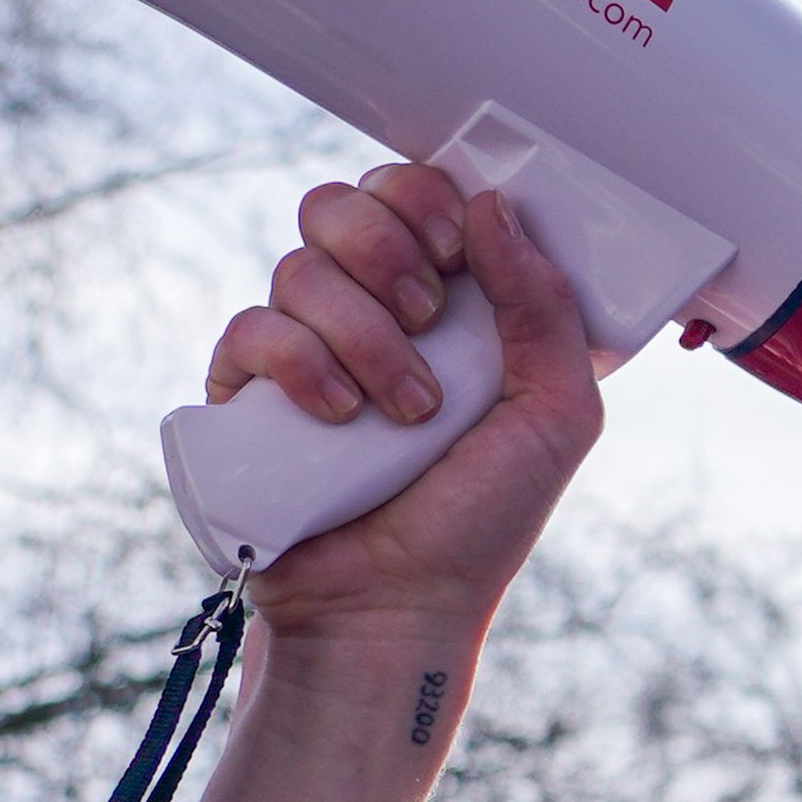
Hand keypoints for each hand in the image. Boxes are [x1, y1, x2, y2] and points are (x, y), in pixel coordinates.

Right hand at [203, 163, 609, 641]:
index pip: (412, 193)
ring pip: (301, 267)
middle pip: (342, 204)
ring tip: (403, 412)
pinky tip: (337, 417)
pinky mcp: (246, 392)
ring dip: (363, 334)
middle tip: (427, 321)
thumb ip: (545, 307)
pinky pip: (251, 328)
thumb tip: (492, 204)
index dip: (424, 197)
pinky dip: (299, 364)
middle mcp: (368, 312)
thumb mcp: (555, 415)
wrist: (397, 608)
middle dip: (388, 251)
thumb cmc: (481, 521)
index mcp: (442, 302)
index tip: (454, 252)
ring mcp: (302, 347)